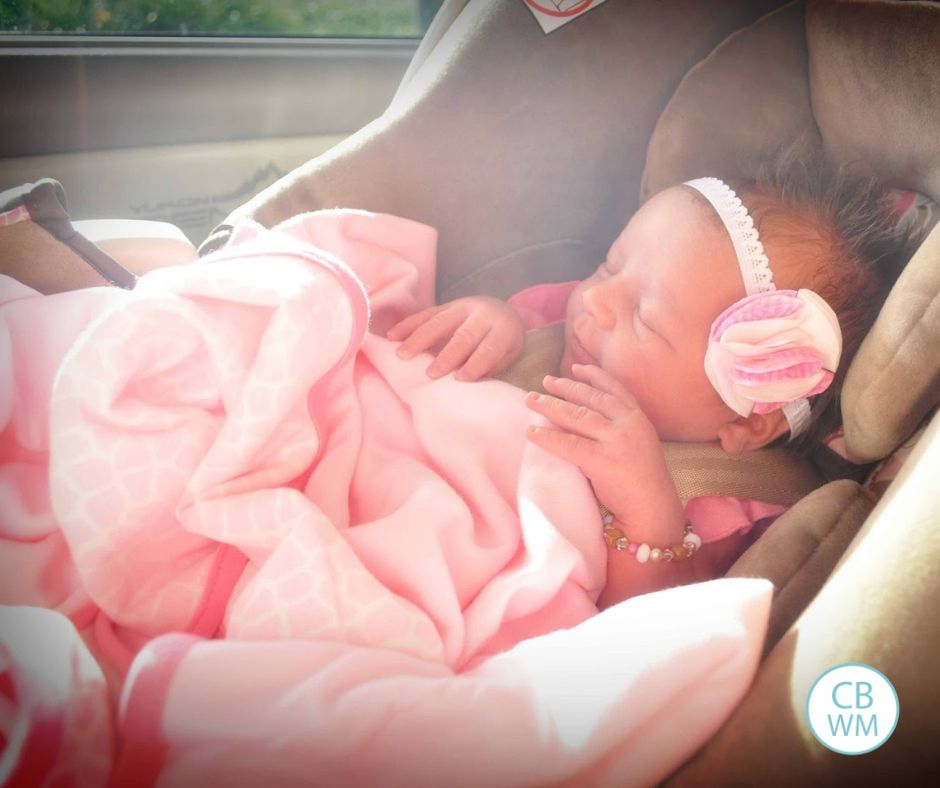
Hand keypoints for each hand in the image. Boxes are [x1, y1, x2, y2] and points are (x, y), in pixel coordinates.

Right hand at [386, 296, 524, 380]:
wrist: (502, 313)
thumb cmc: (502, 344)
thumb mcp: (506, 356)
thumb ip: (487, 367)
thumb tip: (464, 386)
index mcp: (502, 330)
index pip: (489, 348)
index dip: (475, 363)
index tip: (460, 379)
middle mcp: (482, 315)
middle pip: (464, 335)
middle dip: (446, 355)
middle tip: (430, 373)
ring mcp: (462, 307)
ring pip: (439, 322)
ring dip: (419, 339)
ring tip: (402, 355)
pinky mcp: (445, 306)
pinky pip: (425, 314)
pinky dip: (408, 325)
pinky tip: (392, 336)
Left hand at [524, 364, 682, 536]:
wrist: (653, 509)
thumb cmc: (643, 482)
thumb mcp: (638, 444)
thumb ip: (619, 429)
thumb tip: (584, 417)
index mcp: (638, 418)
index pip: (614, 389)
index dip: (593, 376)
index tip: (574, 368)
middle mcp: (628, 424)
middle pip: (590, 399)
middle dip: (565, 388)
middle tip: (543, 382)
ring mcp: (616, 441)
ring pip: (577, 416)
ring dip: (551, 406)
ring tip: (530, 401)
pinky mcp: (602, 461)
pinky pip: (568, 444)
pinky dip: (547, 437)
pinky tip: (531, 433)